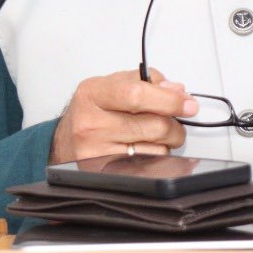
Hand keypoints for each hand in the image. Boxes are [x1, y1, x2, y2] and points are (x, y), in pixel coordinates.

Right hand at [49, 68, 196, 163]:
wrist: (64, 141)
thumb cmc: (91, 111)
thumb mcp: (111, 85)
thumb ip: (145, 81)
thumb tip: (176, 90)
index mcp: (93, 93)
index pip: (137, 95)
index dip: (169, 100)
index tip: (187, 103)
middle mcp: (91, 122)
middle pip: (152, 125)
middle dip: (175, 124)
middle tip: (177, 120)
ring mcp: (96, 151)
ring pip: (156, 148)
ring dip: (167, 141)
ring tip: (155, 133)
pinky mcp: (104, 172)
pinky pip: (148, 165)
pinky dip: (156, 155)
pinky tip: (146, 147)